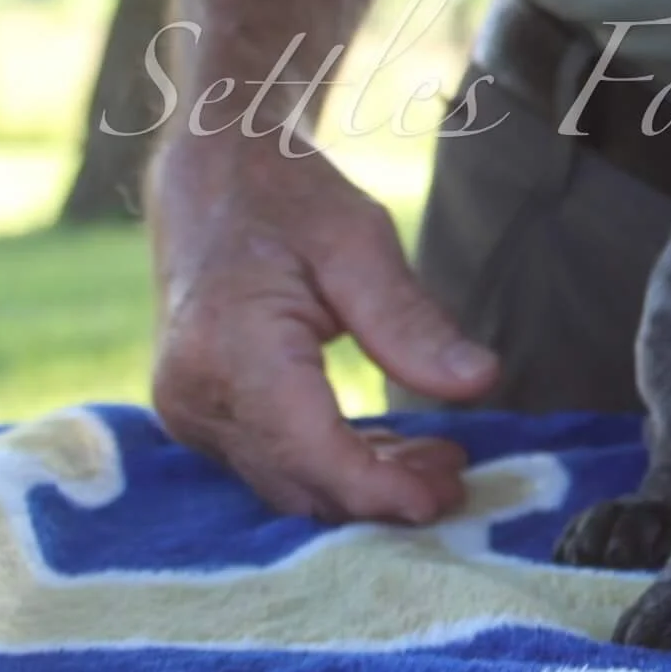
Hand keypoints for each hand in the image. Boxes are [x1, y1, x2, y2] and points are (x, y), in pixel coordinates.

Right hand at [148, 135, 500, 523]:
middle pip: (300, 481)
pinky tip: (391, 450)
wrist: (211, 174)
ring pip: (286, 482)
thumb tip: (482, 380)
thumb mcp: (361, 242)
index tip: (445, 497)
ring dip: (362, 484)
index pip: (313, 452)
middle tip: (458, 476)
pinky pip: (269, 461)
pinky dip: (331, 465)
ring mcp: (188, 409)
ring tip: (438, 461)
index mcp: (230, 349)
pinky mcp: (198, 412)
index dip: (381, 488)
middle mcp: (196, 394)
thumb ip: (412, 322)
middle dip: (383, 493)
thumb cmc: (286, 197)